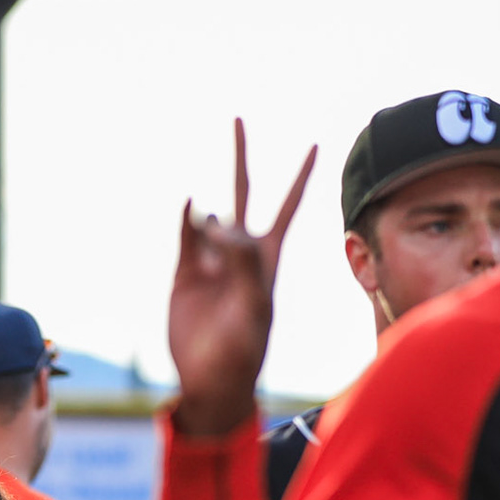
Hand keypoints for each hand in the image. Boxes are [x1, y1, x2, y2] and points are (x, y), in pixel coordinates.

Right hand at [169, 119, 315, 437]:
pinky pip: (186, 235)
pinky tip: (189, 207)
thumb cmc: (243, 351)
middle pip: (245, 194)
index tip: (315, 143)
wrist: (211, 381)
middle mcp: (240, 254)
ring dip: (208, 214)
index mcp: (267, 260)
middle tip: (239, 118)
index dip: (301, 176)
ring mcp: (211, 263)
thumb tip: (218, 220)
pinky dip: (186, 218)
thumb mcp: (253, 306)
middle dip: (242, 157)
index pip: (288, 207)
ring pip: (210, 218)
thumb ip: (241, 262)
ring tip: (206, 229)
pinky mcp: (184, 275)